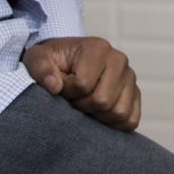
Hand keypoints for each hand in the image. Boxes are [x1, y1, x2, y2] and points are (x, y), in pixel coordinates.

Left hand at [22, 36, 141, 130]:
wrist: (66, 62)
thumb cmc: (52, 61)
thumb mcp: (37, 59)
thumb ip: (41, 69)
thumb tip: (55, 86)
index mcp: (97, 48)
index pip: (83, 84)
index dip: (67, 92)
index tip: (61, 86)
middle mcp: (119, 60)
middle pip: (103, 101)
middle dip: (82, 106)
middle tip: (73, 99)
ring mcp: (130, 78)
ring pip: (119, 113)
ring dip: (97, 117)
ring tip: (85, 105)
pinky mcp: (135, 95)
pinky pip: (130, 120)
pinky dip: (114, 124)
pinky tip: (98, 115)